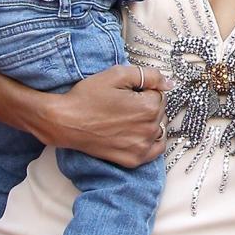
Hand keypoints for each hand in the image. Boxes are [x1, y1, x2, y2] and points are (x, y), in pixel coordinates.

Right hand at [40, 64, 170, 167]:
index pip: (160, 94)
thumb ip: (149, 75)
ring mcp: (141, 147)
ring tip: (125, 119)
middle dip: (147, 106)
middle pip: (160, 111)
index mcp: (149, 106)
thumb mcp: (117, 74)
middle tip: (123, 105)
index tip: (127, 93)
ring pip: (158, 128)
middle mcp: (149, 129)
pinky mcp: (133, 160)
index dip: (144, 90)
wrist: (64, 121)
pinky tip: (136, 134)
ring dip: (148, 122)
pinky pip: (155, 150)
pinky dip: (150, 141)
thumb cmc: (87, 96)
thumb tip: (170, 83)